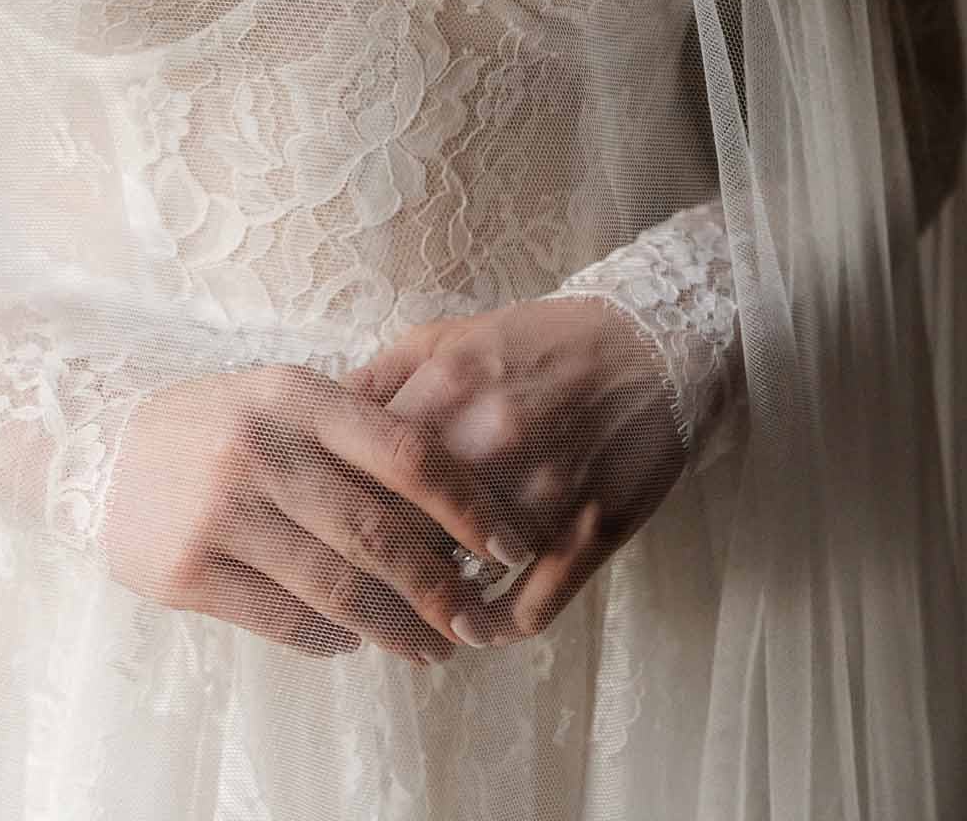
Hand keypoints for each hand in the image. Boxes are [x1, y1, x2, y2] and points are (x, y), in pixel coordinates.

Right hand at [102, 360, 547, 666]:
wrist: (97, 447)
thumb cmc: (218, 423)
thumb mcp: (283, 398)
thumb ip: (358, 435)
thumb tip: (456, 504)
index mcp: (296, 394)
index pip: (407, 451)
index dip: (468, 504)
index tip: (510, 542)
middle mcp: (261, 447)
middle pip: (380, 531)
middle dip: (445, 586)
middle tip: (482, 619)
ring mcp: (221, 511)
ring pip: (338, 587)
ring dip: (398, 627)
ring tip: (433, 647)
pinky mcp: (188, 569)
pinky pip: (284, 618)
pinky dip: (331, 637)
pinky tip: (353, 641)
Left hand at [341, 294, 686, 646]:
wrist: (651, 342)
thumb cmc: (537, 342)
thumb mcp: (446, 337)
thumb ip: (379, 379)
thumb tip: (315, 421)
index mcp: (446, 389)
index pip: (362, 473)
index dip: (336, 512)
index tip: (322, 537)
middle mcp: (490, 441)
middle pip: (404, 532)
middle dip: (376, 568)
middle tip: (357, 591)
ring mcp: (544, 492)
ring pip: (462, 580)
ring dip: (430, 605)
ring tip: (408, 618)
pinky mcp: (591, 532)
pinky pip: (530, 607)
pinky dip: (494, 627)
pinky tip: (473, 628)